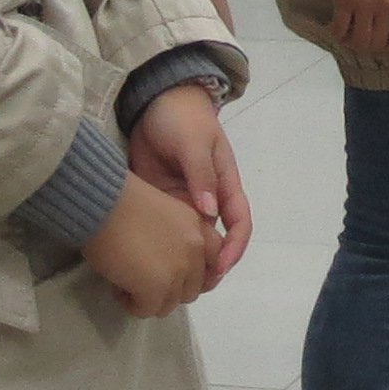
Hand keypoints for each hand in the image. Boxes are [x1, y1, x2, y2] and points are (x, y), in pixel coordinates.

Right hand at [86, 176, 223, 316]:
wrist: (101, 202)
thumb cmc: (121, 199)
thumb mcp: (165, 213)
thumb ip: (177, 236)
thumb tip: (169, 265)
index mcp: (199, 225)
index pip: (213, 263)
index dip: (190, 274)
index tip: (169, 276)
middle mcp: (195, 248)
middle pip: (191, 289)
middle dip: (169, 289)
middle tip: (143, 279)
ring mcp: (178, 270)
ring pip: (170, 304)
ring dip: (150, 299)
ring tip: (127, 283)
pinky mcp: (156, 287)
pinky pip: (147, 311)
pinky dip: (132, 305)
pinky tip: (118, 288)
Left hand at [125, 81, 254, 281]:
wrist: (154, 102)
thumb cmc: (182, 119)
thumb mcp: (194, 143)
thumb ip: (201, 175)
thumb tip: (209, 212)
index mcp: (225, 184)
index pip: (239, 223)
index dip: (234, 247)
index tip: (218, 267)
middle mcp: (208, 199)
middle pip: (216, 241)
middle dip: (209, 266)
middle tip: (191, 287)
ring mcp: (184, 202)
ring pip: (191, 242)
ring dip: (185, 262)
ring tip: (170, 282)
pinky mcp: (161, 203)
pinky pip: (166, 231)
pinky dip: (162, 250)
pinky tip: (148, 263)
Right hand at [329, 0, 388, 58]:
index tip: (386, 44)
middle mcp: (385, 7)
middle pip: (378, 43)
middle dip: (372, 47)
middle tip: (365, 42)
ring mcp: (364, 6)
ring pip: (360, 41)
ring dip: (354, 44)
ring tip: (351, 39)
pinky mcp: (344, 2)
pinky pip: (340, 29)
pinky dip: (338, 34)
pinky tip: (338, 30)